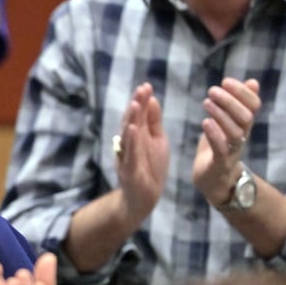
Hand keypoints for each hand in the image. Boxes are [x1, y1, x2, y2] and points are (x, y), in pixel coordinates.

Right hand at [115, 82, 169, 222]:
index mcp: (137, 136)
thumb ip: (154, 122)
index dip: (142, 101)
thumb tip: (153, 100)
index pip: (138, 115)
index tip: (147, 86)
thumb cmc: (150, 168)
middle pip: (131, 121)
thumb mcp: (157, 141)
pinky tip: (133, 129)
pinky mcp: (129, 170)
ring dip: (131, 120)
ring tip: (136, 104)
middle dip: (136, 105)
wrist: (143, 198)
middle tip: (142, 89)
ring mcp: (127, 156)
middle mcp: (128, 144)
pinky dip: (131, 141)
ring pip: (128, 135)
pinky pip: (130, 154)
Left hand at [192, 77, 260, 203]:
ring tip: (206, 102)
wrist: (213, 181)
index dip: (243, 92)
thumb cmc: (220, 147)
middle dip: (230, 101)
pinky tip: (205, 122)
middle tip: (212, 90)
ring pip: (235, 132)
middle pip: (246, 117)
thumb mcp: (228, 122)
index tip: (226, 81)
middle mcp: (242, 137)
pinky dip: (214, 134)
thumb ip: (238, 103)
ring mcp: (232, 151)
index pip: (253, 105)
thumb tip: (253, 82)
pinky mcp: (220, 163)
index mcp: (244, 125)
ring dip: (221, 115)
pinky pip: (222, 148)